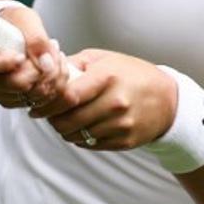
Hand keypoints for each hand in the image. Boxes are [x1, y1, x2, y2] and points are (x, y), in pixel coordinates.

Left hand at [31, 49, 177, 150]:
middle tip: (49, 114)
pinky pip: (90, 144)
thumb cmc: (131, 74)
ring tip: (67, 118)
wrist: (168, 99)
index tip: (36, 106)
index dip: (46, 104)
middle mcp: (115, 102)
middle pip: (67, 120)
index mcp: (107, 77)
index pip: (67, 97)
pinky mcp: (124, 141)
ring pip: (76, 135)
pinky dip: (80, 138)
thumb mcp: (104, 59)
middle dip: (52, 119)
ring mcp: (121, 124)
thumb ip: (74, 64)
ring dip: (64, 129)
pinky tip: (84, 126)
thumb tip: (45, 70)